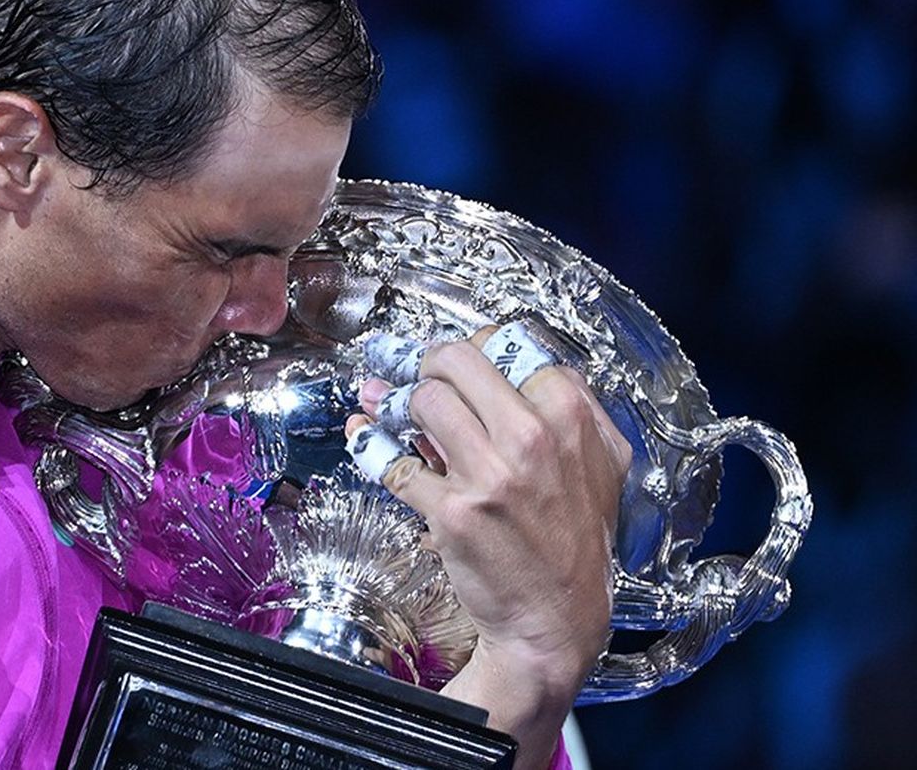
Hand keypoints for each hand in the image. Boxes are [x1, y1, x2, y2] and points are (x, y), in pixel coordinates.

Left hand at [347, 326, 630, 767]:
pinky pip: (395, 462)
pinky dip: (371, 445)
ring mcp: (491, 475)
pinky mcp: (452, 511)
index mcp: (572, 418)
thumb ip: (570, 411)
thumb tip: (510, 363)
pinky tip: (364, 436)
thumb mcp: (599, 467)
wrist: (556, 619)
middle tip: (415, 373)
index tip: (454, 361)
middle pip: (456, 361)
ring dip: (399, 402)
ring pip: (423, 401)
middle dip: (426, 362)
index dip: (473, 347)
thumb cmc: (574, 541)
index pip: (508, 344)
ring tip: (388, 407)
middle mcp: (533, 439)